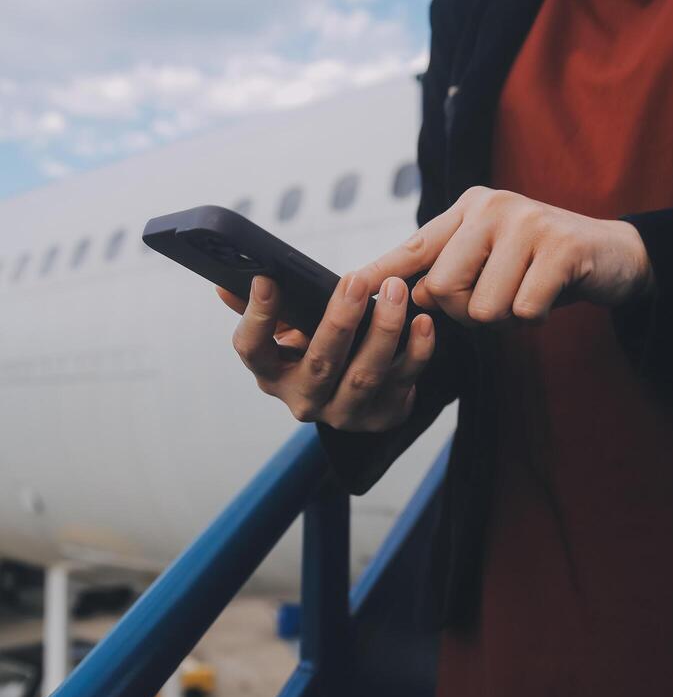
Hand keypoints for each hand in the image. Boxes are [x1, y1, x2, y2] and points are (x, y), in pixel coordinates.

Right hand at [217, 273, 434, 431]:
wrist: (360, 391)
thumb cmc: (319, 347)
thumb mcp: (289, 328)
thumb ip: (264, 307)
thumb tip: (225, 286)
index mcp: (271, 374)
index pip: (252, 350)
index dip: (257, 318)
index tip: (267, 280)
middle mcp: (304, 400)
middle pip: (319, 363)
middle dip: (339, 320)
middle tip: (355, 281)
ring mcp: (344, 413)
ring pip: (365, 375)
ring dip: (384, 330)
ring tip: (396, 291)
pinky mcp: (383, 415)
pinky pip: (404, 381)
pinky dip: (417, 351)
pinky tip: (422, 321)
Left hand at [356, 186, 653, 326]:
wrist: (614, 254)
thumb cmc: (539, 265)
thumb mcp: (490, 260)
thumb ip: (447, 271)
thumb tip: (406, 295)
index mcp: (466, 209)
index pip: (412, 248)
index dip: (377, 273)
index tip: (346, 290)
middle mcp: (491, 207)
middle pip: (442, 289)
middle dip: (468, 312)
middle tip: (500, 298)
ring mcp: (527, 222)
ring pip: (483, 306)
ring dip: (505, 318)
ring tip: (527, 292)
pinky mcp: (561, 246)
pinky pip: (523, 310)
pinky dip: (535, 318)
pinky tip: (550, 296)